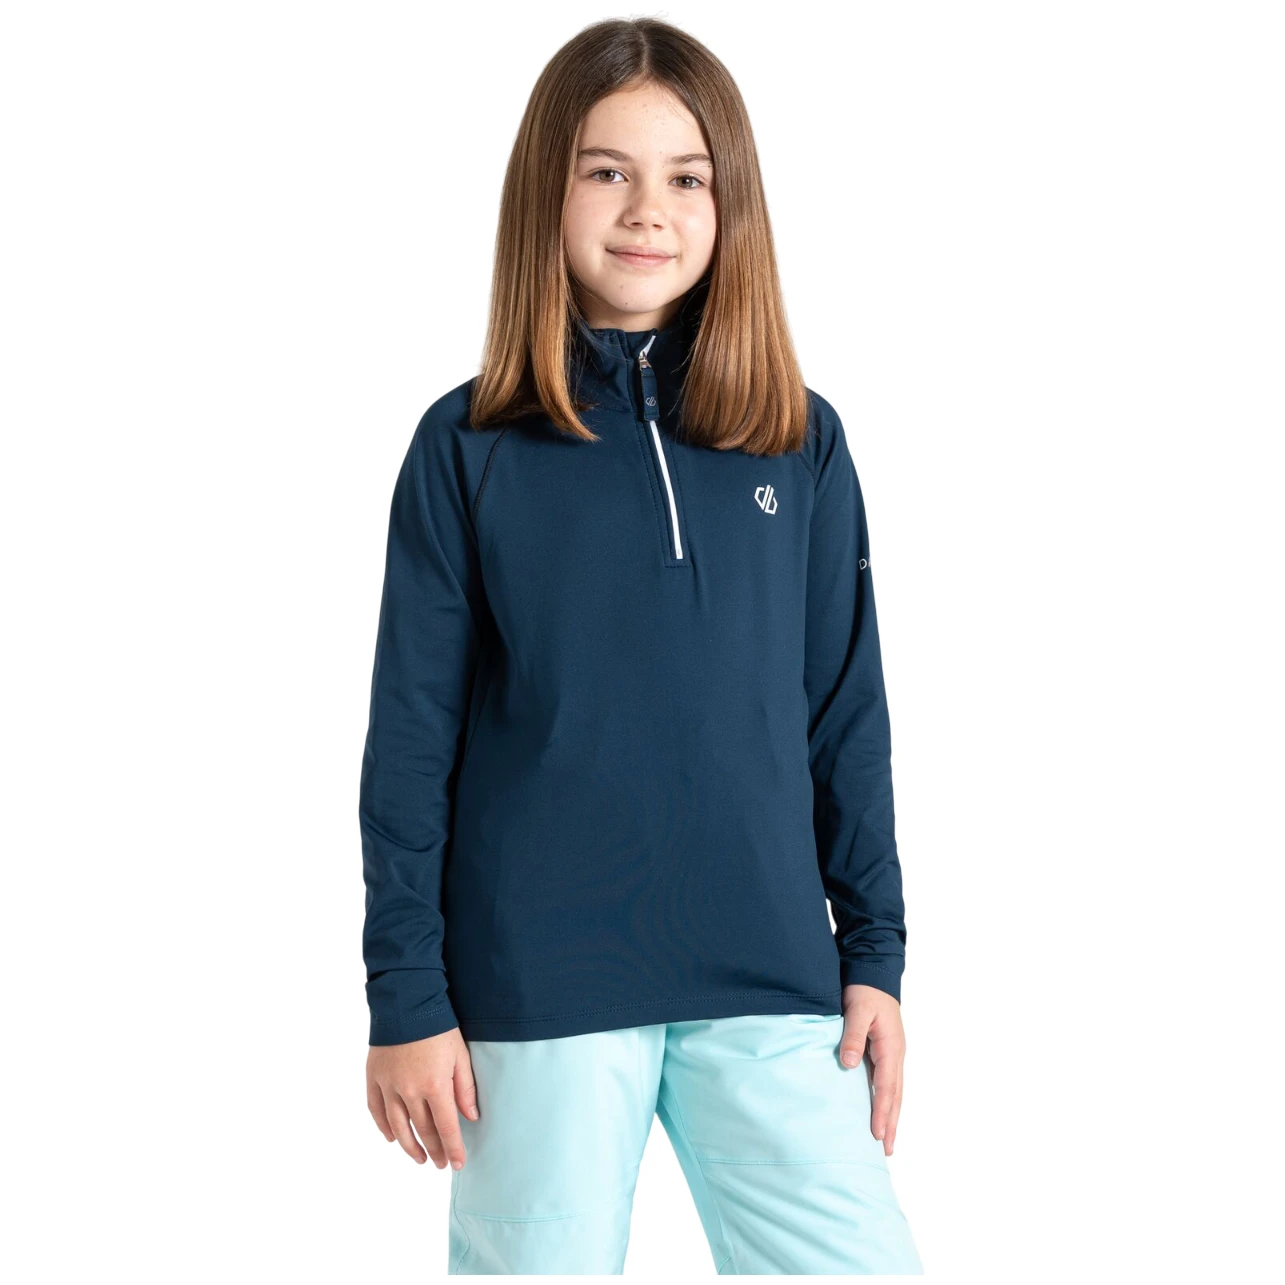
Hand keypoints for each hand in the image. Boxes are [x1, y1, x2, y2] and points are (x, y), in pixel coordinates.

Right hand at [366, 1027, 478, 1168]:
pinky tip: (392, 1138)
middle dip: (434, 1150)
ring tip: (419, 1158)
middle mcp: (409, 1091)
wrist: (406, 1002)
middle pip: (422, 1130)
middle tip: (441, 1163)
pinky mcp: (373, 1077)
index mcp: (435, 1085)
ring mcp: (388, 1085)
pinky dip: (383, 1127)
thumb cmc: (438, 1027)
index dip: (453, 1148)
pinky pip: (376, 1110)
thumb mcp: (460, 1054)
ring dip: (409, 1146)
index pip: (446, 1127)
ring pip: (397, 1127)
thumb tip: (471, 1116)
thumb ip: (465, 1088)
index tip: (458, 1164)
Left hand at [838, 983, 905, 1155]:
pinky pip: (885, 1081)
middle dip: (891, 1123)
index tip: (878, 1135)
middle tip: (887, 1151)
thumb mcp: (858, 1010)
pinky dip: (884, 1100)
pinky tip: (878, 1110)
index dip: (882, 1112)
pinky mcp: (882, 1051)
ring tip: (886, 1140)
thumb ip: (852, 1035)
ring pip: (892, 1091)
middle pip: (895, 1096)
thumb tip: (849, 1064)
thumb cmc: (865, 991)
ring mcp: (890, 1054)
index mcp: (891, 1047)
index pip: (887, 1087)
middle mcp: (894, 1055)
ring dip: (890, 1115)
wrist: (873, 974)